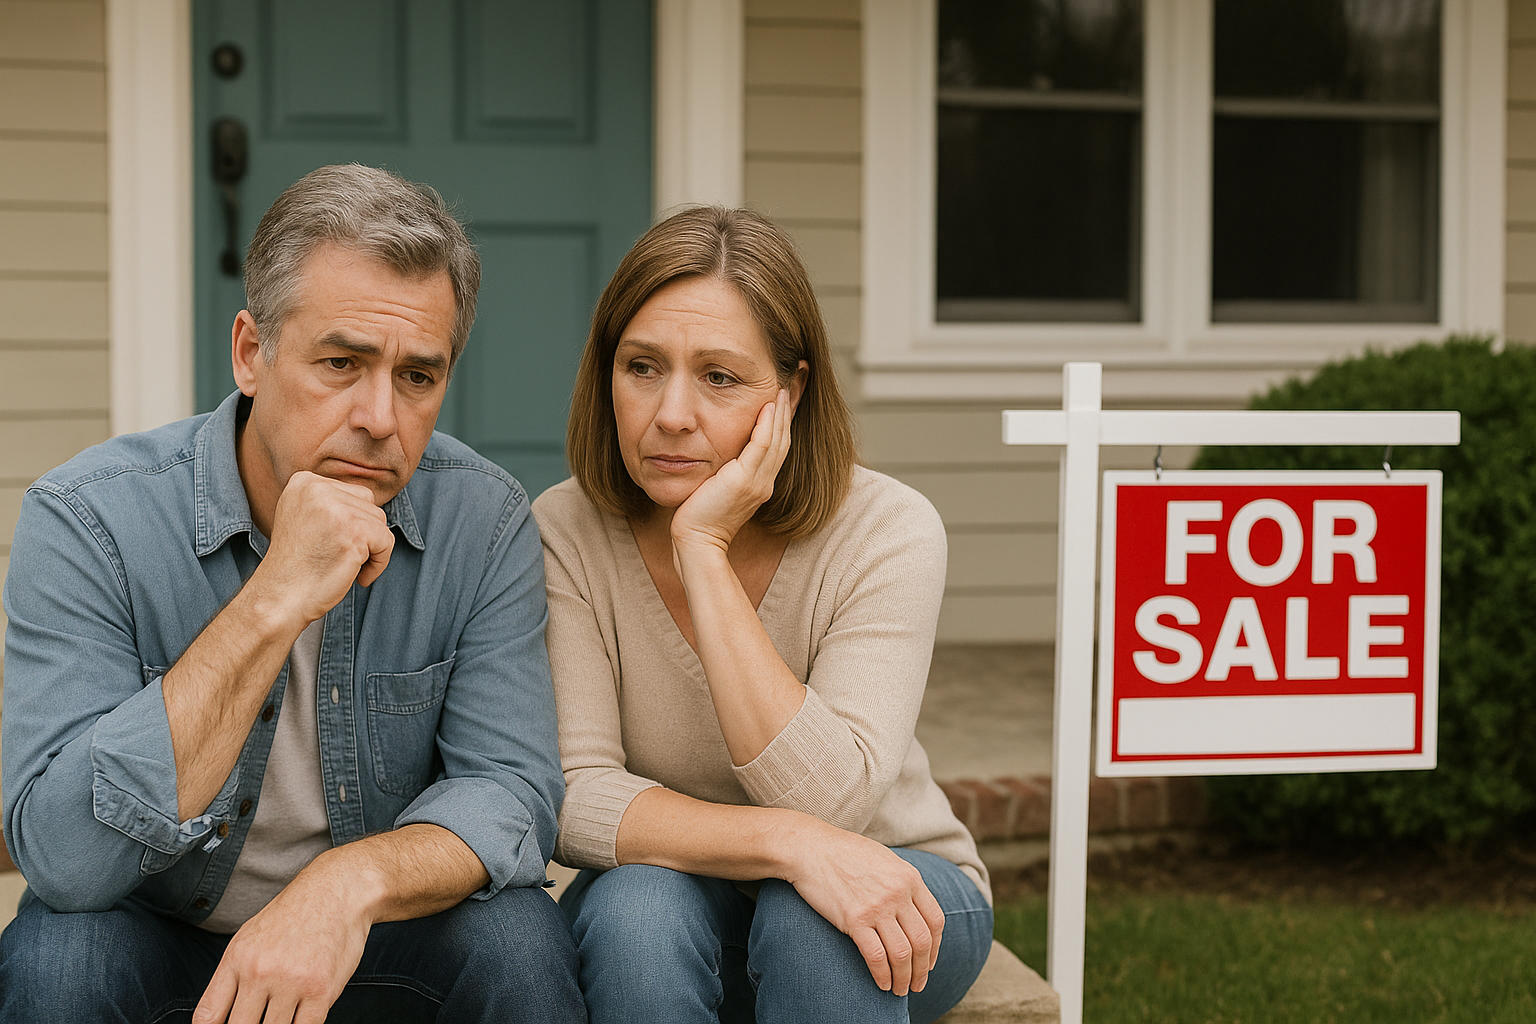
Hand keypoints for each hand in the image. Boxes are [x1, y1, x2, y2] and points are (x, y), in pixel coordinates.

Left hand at [193, 858, 372, 1023]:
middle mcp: (260, 971)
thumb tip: (215, 1020)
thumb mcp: (249, 939)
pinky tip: (302, 1013)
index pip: (208, 1017)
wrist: (338, 891)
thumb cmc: (294, 916)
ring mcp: (291, 982)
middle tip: (262, 1016)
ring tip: (284, 1010)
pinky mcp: (321, 990)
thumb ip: (229, 980)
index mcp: (237, 959)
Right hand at [251, 471, 394, 627]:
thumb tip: (369, 500)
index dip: (351, 523)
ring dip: (371, 549)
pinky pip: (387, 541)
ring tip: (345, 565)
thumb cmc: (297, 564)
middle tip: (339, 556)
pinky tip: (358, 576)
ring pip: (380, 522)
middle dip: (363, 533)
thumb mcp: (305, 517)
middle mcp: (318, 488)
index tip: (330, 544)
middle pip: (369, 505)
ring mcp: (337, 509)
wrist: (281, 596)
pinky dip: (379, 563)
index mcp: (303, 482)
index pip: (353, 493)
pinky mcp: (355, 532)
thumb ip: (331, 502)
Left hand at [670, 389, 792, 554]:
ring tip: (780, 391)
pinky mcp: (745, 480)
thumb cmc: (699, 518)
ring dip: (780, 413)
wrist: (697, 540)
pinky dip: (767, 424)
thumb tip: (719, 458)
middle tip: (787, 388)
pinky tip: (768, 406)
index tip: (781, 403)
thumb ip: (725, 473)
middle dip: (786, 413)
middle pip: (783, 441)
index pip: (777, 449)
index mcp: (760, 485)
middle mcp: (764, 483)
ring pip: (776, 440)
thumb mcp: (717, 490)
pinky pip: (762, 445)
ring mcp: (758, 482)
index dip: (781, 425)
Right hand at [785, 825, 945, 997]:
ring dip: (904, 978)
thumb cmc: (844, 852)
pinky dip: (883, 975)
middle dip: (922, 969)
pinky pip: (876, 956)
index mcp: (909, 877)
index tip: (929, 962)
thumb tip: (914, 909)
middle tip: (918, 984)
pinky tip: (883, 984)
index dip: (936, 947)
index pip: (935, 921)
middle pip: (922, 941)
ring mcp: (877, 907)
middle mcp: (898, 893)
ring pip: (902, 953)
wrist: (810, 848)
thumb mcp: (885, 859)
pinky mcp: (854, 919)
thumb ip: (903, 882)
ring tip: (901, 989)